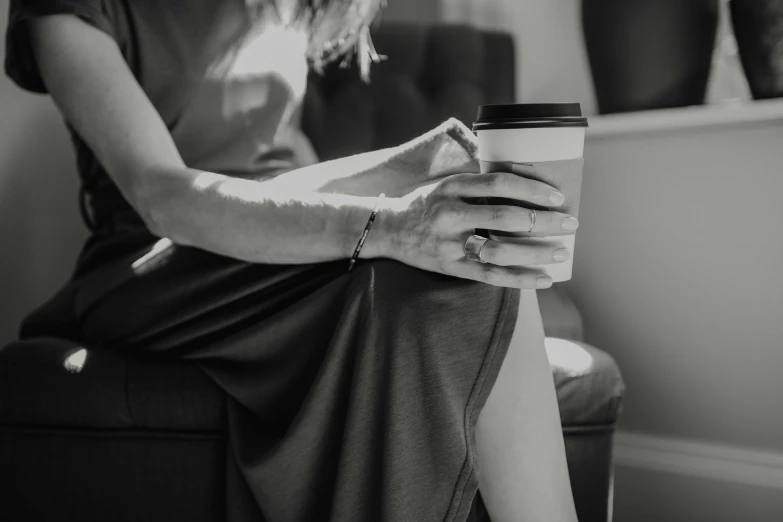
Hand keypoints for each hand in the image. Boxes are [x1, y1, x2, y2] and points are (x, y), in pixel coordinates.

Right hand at [377, 169, 578, 288]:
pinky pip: (490, 276)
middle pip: (504, 217)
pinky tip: (543, 279)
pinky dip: (520, 279)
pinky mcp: (450, 267)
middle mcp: (449, 214)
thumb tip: (529, 180)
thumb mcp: (448, 184)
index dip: (532, 189)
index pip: (499, 184)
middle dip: (543, 221)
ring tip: (561, 252)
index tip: (558, 198)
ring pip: (499, 250)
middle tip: (570, 224)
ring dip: (535, 253)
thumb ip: (480, 184)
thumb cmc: (427, 204)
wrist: (388, 229)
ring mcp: (449, 243)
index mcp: (452, 186)